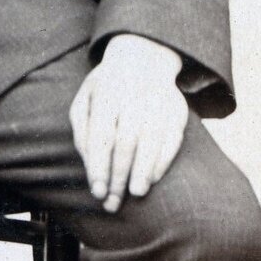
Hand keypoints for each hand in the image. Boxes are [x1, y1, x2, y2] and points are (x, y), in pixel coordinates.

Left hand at [69, 34, 188, 213]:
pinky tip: (152, 178)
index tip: (97, 192)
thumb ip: (83, 131)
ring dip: (144, 170)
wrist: (143, 57)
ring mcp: (159, 100)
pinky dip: (163, 160)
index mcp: (106, 92)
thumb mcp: (85, 100)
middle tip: (114, 202)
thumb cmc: (106, 87)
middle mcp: (134, 95)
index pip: (101, 135)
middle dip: (120, 175)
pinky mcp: (178, 108)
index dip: (99, 166)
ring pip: (153, 140)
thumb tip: (90, 165)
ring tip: (135, 193)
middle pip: (127, 141)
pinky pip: (173, 138)